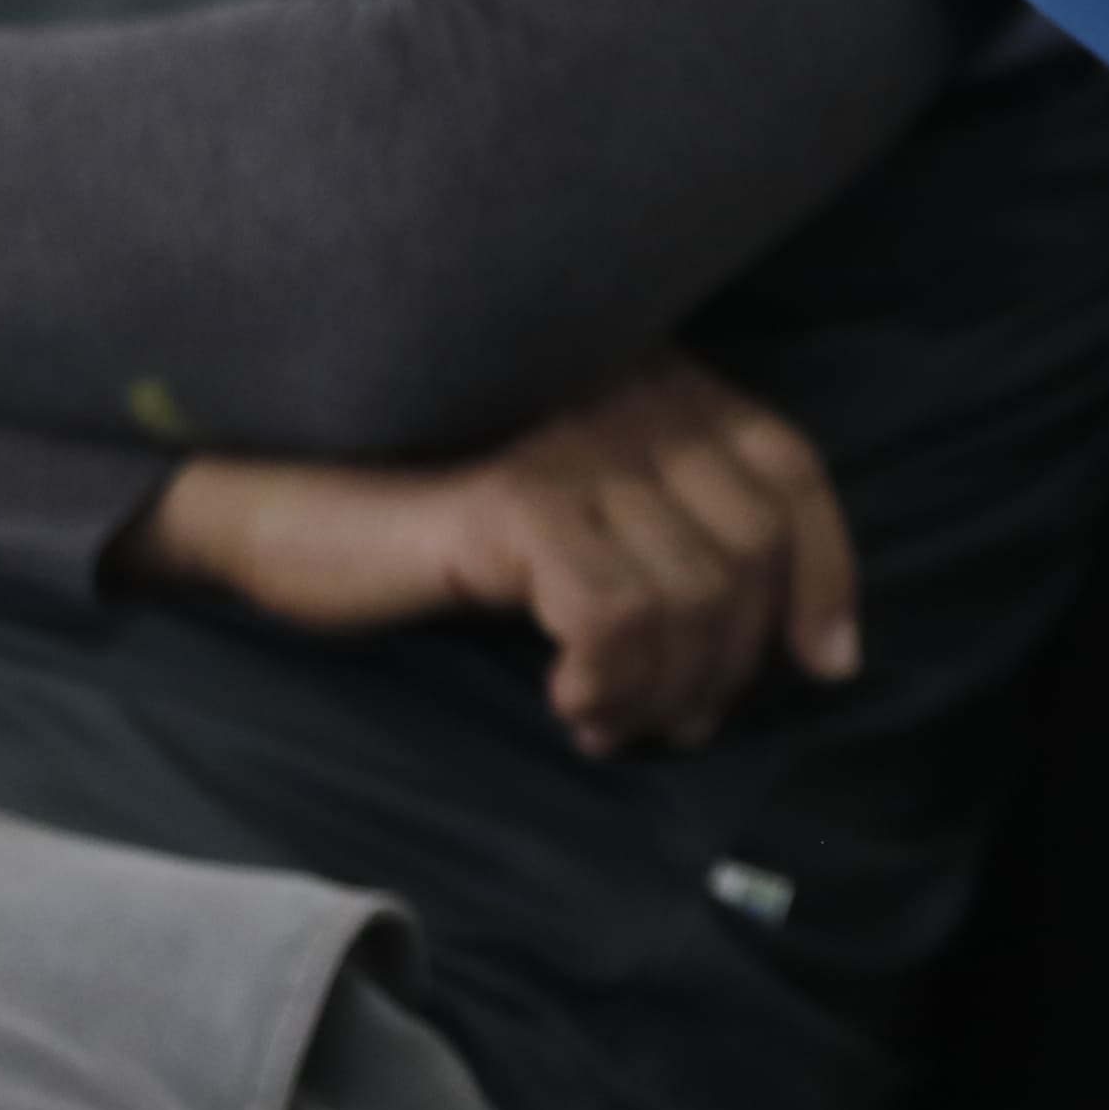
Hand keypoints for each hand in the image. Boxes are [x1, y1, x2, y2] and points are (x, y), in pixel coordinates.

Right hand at [121, 351, 862, 757]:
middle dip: (725, 660)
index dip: (825, 571)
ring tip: (603, 718)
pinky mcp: (516, 498)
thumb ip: (668, 539)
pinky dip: (610, 679)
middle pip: (751, 548)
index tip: (823, 664)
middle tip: (662, 721)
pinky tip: (566, 704)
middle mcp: (628, 397)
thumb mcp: (574, 519)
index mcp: (654, 388)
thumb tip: (784, 650)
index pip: (790, 470)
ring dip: (662, 687)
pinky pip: (617, 613)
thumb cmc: (429, 523)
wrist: (283, 502)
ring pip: (693, 591)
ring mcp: (573, 443)